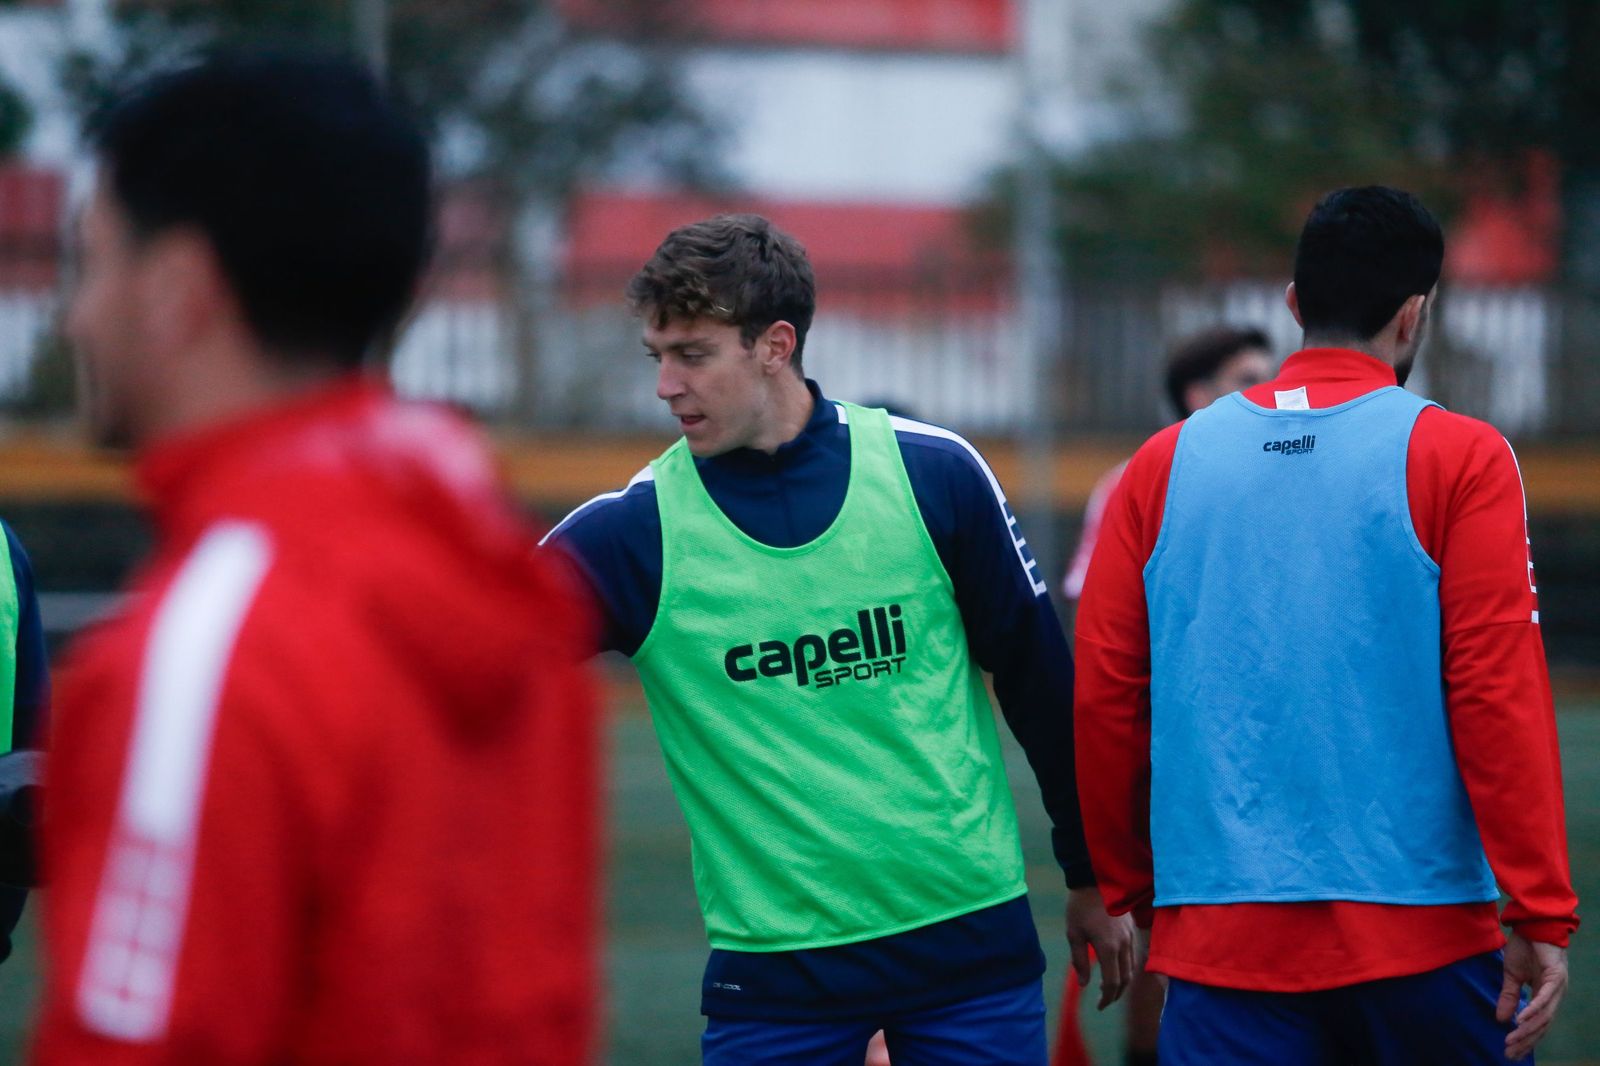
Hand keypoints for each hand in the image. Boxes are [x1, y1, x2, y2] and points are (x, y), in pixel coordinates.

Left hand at [1065, 886, 1137, 1009]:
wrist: (1093, 880)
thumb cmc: (1079, 907)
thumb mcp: (1073, 934)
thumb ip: (1080, 961)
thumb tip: (1084, 984)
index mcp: (1108, 948)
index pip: (1112, 983)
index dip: (1106, 998)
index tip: (1099, 1006)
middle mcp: (1124, 945)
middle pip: (1125, 979)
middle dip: (1115, 994)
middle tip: (1104, 1002)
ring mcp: (1130, 937)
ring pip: (1131, 968)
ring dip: (1122, 982)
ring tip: (1108, 989)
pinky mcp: (1132, 929)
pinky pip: (1133, 955)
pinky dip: (1125, 968)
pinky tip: (1115, 969)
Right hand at [1498, 932, 1567, 1060]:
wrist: (1532, 924)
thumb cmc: (1524, 947)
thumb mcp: (1511, 975)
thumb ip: (1509, 996)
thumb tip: (1500, 1019)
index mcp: (1546, 995)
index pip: (1537, 1023)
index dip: (1525, 1038)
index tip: (1510, 1051)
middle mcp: (1555, 995)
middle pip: (1542, 1025)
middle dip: (1525, 1041)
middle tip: (1510, 1053)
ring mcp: (1557, 987)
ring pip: (1544, 1016)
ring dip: (1527, 1030)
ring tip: (1512, 1040)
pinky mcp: (1555, 976)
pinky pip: (1544, 998)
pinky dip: (1533, 1011)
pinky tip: (1520, 1020)